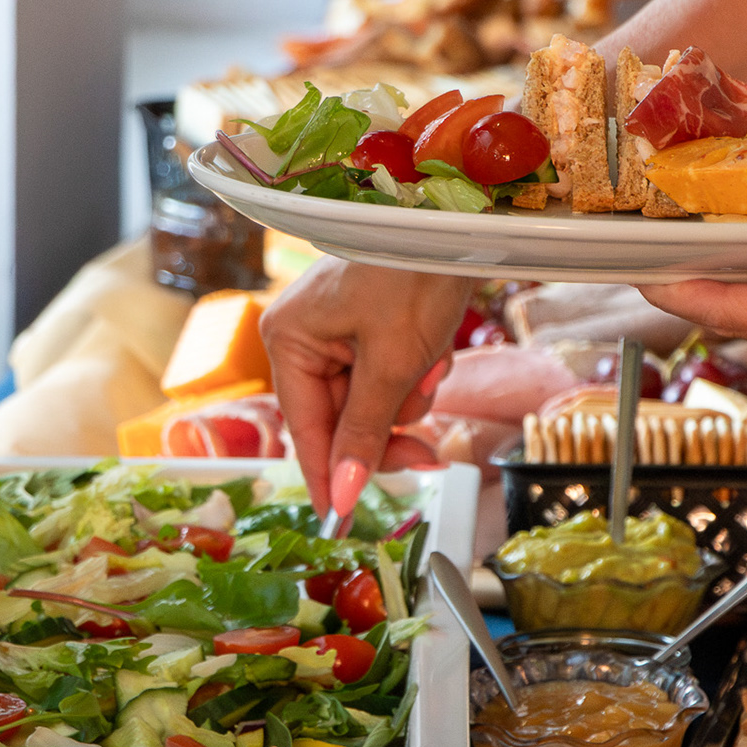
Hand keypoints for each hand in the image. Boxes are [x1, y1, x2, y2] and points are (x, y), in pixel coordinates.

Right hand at [260, 257, 476, 517]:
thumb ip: (364, 432)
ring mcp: (339, 331)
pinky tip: (436, 348)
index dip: (328, 477)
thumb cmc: (414, 274)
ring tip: (432, 359)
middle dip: (390, 426)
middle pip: (343, 420)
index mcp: (290, 339)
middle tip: (429, 454)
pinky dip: (419, 372)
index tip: (341, 525)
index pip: (305, 430)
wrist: (457, 220)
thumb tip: (341, 496)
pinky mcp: (372, 326)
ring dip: (411, 394)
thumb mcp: (391, 362)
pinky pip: (392, 376)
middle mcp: (305, 336)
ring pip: (375, 402)